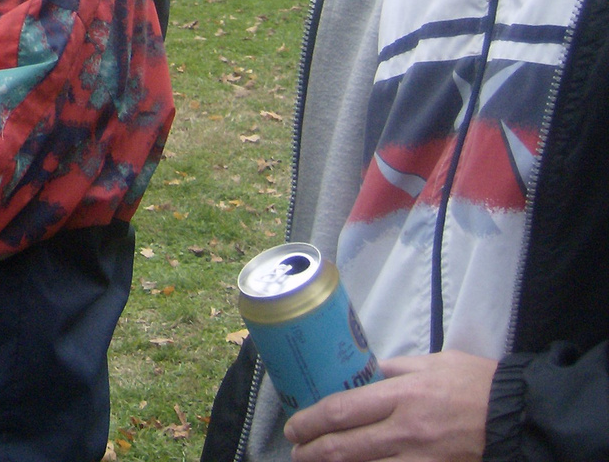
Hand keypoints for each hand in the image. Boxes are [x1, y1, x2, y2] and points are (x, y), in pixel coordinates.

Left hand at [285, 351, 496, 461]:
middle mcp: (406, 430)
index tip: (294, 428)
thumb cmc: (477, 383)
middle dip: (312, 453)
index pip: (342, 410)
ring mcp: (421, 459)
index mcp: (402, 395)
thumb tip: (361, 372)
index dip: (310, 422)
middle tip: (297, 453)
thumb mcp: (432, 363)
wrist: (521, 416)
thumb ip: (394, 369)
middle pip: (345, 447)